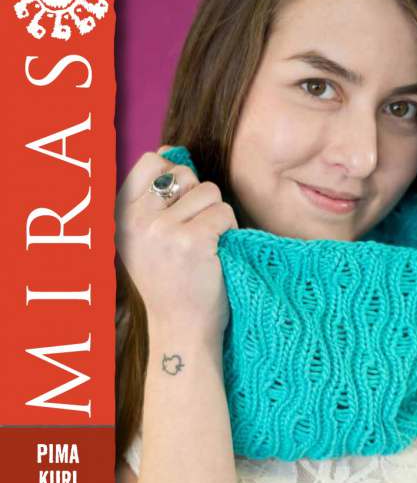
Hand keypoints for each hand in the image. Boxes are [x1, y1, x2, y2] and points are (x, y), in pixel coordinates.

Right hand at [115, 144, 238, 344]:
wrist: (180, 331)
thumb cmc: (169, 283)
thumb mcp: (144, 239)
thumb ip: (152, 198)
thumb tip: (169, 151)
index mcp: (122, 216)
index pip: (150, 162)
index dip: (173, 173)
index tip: (180, 203)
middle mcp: (136, 220)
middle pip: (184, 174)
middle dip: (198, 197)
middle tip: (194, 232)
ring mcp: (162, 230)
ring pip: (209, 192)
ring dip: (216, 215)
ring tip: (205, 245)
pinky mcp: (192, 241)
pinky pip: (223, 213)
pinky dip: (228, 231)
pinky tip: (215, 253)